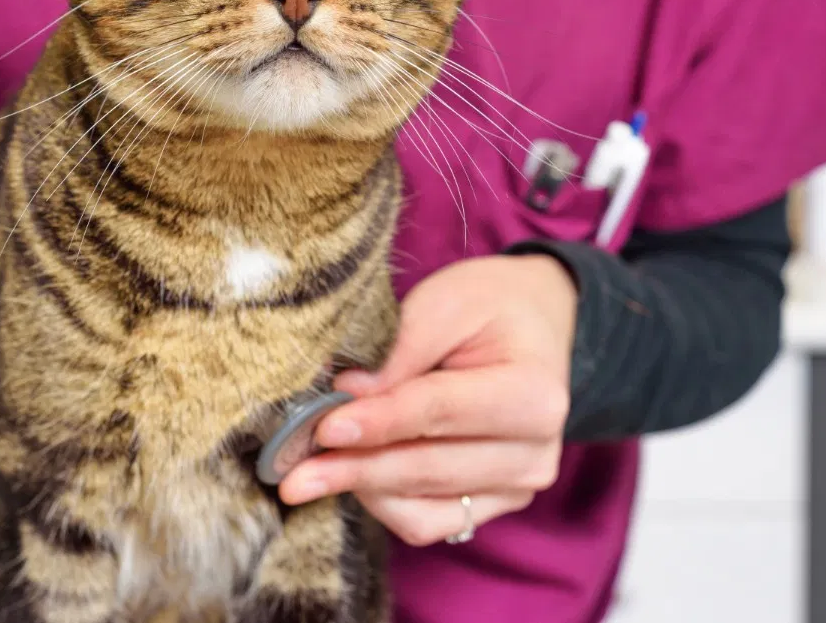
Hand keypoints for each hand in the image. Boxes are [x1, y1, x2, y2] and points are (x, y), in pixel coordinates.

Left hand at [278, 254, 576, 545]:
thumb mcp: (447, 301)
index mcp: (534, 394)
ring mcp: (517, 487)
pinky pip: (428, 524)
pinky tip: (352, 475)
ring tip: (310, 467)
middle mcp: (534, 452)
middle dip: (353, 467)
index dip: (378, 421)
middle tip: (291, 469)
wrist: (534, 326)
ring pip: (423, 509)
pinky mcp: (494, 505)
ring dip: (361, 488)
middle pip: (427, 468)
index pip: (439, 412)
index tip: (323, 426)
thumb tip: (347, 395)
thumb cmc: (489, 306)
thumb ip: (401, 348)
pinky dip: (383, 504)